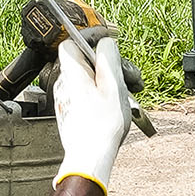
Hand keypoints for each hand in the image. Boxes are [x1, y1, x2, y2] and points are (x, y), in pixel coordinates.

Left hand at [52, 36, 131, 193]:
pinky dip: (104, 94)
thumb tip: (105, 42)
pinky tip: (118, 106)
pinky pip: (88, 94)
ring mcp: (68, 99)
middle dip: (110, 65)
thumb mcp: (112, 84)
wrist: (90, 158)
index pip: (71, 42)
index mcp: (72, 73)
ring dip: (111, 81)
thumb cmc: (101, 125)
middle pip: (86, 62)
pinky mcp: (72, 112)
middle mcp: (65, 84)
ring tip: (129, 93)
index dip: (89, 37)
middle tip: (129, 76)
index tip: (107, 41)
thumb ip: (108, 57)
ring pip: (90, 79)